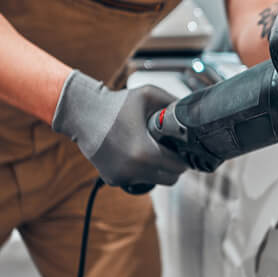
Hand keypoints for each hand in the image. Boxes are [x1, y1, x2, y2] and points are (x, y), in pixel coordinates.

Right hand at [52, 71, 187, 187]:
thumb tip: (194, 112)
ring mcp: (122, 177)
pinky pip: (137, 180)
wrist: (82, 113)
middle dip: (173, 165)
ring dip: (158, 169)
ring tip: (152, 149)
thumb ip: (174, 104)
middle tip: (169, 150)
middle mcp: (133, 170)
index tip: (180, 147)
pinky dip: (140, 170)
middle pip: (170, 179)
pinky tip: (134, 153)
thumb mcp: (149, 95)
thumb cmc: (117, 104)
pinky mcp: (113, 179)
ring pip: (155, 181)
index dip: (183, 156)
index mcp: (145, 154)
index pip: (179, 167)